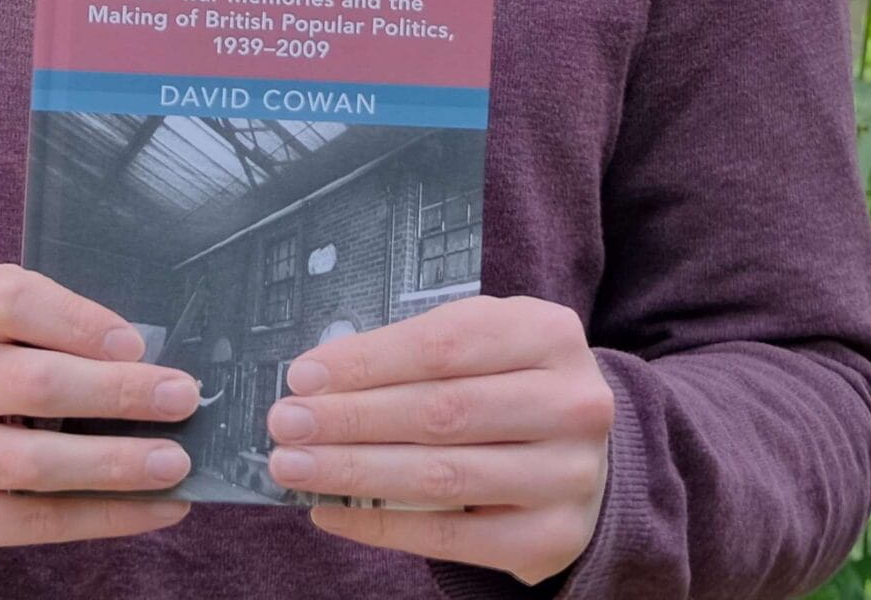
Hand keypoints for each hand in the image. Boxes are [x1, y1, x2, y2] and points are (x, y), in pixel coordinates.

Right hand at [0, 263, 199, 568]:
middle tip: (184, 396)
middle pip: (38, 383)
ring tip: (177, 461)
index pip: (12, 300)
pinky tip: (157, 508)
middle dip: (121, 393)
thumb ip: (32, 329)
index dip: (79, 319)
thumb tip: (140, 353)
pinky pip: (41, 520)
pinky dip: (106, 516)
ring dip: (119, 463)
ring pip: (41, 463)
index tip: (134, 342)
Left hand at [263, 295, 613, 586]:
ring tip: (294, 467)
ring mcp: (568, 476)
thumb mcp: (485, 341)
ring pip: (442, 475)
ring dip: (355, 472)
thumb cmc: (511, 383)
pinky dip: (383, 525)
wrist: (584, 452)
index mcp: (549, 333)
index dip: (368, 361)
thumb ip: (419, 348)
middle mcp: (571, 403)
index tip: (304, 375)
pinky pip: (451, 537)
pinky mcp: (552, 537)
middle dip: (351, 418)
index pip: (444, 345)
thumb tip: (320, 374)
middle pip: (440, 411)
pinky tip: (333, 514)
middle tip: (286, 423)